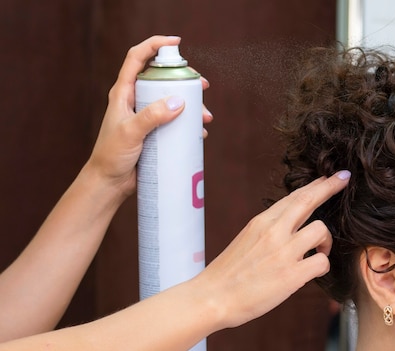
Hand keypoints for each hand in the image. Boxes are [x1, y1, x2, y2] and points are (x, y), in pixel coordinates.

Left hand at [85, 35, 212, 199]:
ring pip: (172, 101)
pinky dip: (189, 124)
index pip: (137, 58)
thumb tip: (178, 101)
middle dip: (184, 79)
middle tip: (202, 86)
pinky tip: (199, 132)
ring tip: (205, 118)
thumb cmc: (111, 156)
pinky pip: (175, 122)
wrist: (110, 183)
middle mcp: (136, 100)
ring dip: (191, 105)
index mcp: (124, 92)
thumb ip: (152, 116)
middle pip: (162, 78)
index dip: (155, 45)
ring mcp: (146, 116)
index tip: (176, 43)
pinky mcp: (155, 133)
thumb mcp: (130, 133)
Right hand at [201, 171, 350, 328]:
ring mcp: (283, 251)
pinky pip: (322, 261)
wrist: (212, 298)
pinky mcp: (291, 274)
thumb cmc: (228, 274)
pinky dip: (322, 265)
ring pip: (321, 230)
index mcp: (261, 222)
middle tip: (344, 179)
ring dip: (326, 242)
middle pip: (308, 200)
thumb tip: (291, 227)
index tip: (329, 177)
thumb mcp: (247, 240)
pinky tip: (313, 272)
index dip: (315, 185)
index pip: (294, 197)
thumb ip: (269, 230)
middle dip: (330, 186)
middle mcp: (273, 231)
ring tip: (319, 252)